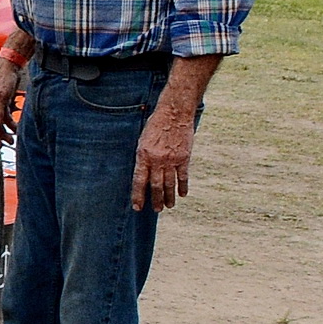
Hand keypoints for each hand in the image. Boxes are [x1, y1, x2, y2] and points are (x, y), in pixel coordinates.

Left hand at [132, 97, 197, 211]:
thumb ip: (143, 158)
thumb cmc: (155, 125)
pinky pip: (183, 176)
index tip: (138, 207)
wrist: (174, 113)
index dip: (138, 196)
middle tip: (157, 210)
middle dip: (156, 200)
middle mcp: (157, 160)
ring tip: (169, 206)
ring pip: (169, 184)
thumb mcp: (143, 140)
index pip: (139, 181)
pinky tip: (182, 194)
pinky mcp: (184, 157)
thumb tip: (144, 175)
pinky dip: (183, 186)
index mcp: (143, 155)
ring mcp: (171, 159)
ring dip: (169, 197)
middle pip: (155, 186)